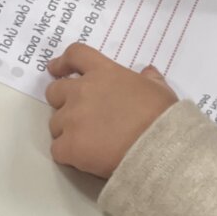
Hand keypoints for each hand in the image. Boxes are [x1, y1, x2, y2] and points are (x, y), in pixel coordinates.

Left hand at [45, 47, 177, 178]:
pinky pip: (57, 149)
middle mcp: (82, 91)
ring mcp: (72, 118)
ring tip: (88, 143)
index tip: (55, 69)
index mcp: (104, 73)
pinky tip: (83, 159)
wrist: (158, 149)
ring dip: (66, 131)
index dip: (62, 63)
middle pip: (54, 91)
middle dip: (61, 101)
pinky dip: (67, 154)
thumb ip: (149, 79)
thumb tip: (148, 72)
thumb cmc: (162, 118)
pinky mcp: (69, 146)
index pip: (75, 55)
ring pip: (55, 123)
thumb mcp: (160, 90)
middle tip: (75, 115)